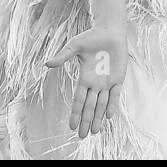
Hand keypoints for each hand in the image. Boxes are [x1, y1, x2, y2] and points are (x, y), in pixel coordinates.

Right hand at [45, 22, 128, 138]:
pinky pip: (116, 94)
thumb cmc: (92, 37)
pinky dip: (112, 105)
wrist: (110, 30)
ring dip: (99, 117)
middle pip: (90, 106)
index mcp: (84, 78)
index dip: (75, 113)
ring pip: (102, 104)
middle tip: (82, 136)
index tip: (71, 126)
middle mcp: (95, 83)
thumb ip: (63, 56)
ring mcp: (107, 81)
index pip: (78, 100)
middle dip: (86, 121)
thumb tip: (47, 64)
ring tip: (95, 132)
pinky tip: (109, 116)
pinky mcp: (119, 77)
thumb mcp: (75, 46)